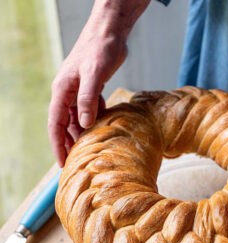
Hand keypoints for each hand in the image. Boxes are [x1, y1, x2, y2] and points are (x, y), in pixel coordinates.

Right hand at [48, 0, 149, 166]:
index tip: (62, 163)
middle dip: (71, 143)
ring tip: (92, 151)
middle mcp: (68, 93)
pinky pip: (91, 110)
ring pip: (79, 119)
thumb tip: (85, 124)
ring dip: (84, 134)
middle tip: (79, 163)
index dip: (58, 145)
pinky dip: (96, 121)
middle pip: (66, 125)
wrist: (110, 32)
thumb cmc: (99, 49)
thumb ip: (87, 99)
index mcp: (62, 91)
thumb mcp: (93, 75)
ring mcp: (80, 91)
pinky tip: (103, 130)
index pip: (55, 125)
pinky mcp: (92, 89)